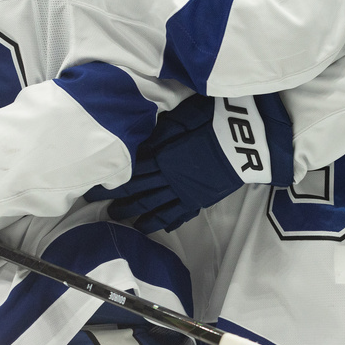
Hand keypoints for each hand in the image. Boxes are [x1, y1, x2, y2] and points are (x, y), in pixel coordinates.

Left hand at [105, 93, 293, 232]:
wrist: (247, 140)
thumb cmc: (215, 120)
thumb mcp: (183, 117)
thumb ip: (161, 132)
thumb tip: (140, 144)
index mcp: (163, 157)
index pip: (132, 172)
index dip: (115, 182)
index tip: (97, 189)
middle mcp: (170, 179)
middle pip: (141, 194)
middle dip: (122, 203)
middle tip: (106, 211)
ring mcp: (187, 191)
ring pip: (158, 208)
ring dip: (140, 216)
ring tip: (126, 223)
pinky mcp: (202, 198)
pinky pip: (181, 214)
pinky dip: (168, 222)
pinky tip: (158, 227)